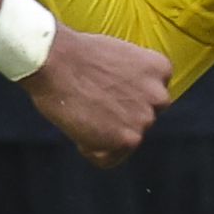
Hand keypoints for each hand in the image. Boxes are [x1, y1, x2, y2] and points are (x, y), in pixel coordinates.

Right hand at [21, 28, 169, 169]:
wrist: (53, 60)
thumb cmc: (76, 55)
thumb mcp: (119, 56)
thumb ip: (134, 79)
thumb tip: (127, 99)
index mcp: (160, 69)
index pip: (152, 97)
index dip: (125, 98)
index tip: (106, 92)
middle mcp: (159, 96)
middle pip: (141, 119)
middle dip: (119, 118)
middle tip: (93, 106)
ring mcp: (145, 120)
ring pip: (126, 140)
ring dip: (104, 135)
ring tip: (82, 115)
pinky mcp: (127, 140)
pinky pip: (108, 159)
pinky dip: (90, 150)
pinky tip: (78, 130)